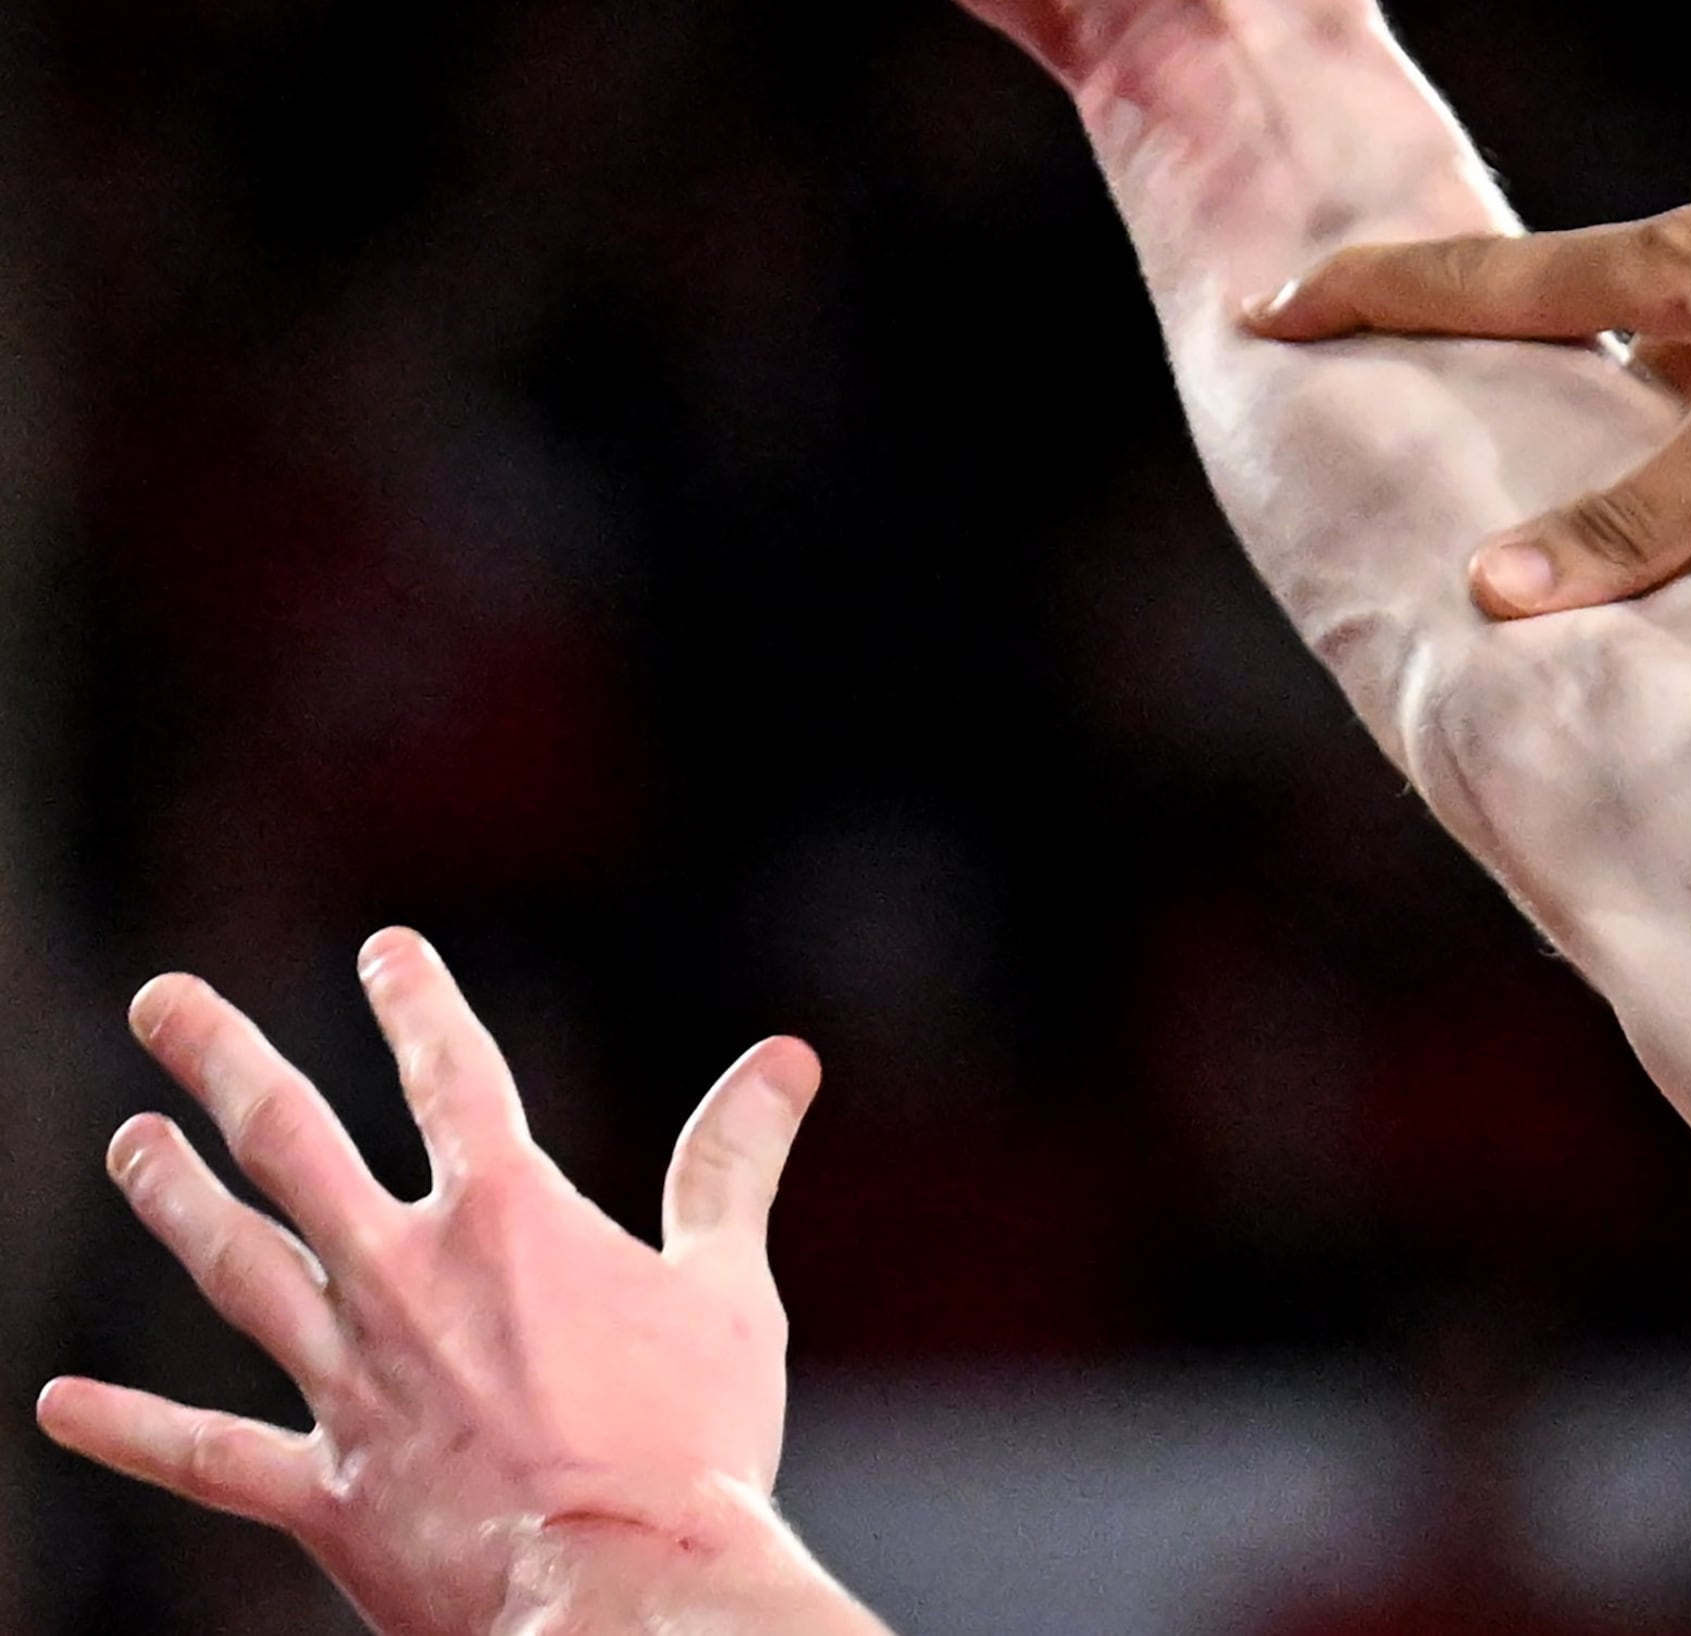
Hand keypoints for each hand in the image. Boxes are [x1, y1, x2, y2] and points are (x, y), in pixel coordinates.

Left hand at [35, 930, 828, 1635]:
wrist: (618, 1593)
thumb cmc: (692, 1440)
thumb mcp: (729, 1285)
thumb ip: (733, 1164)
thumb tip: (784, 1057)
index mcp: (508, 1221)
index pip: (449, 1076)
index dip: (414, 1003)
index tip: (381, 952)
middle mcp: (405, 1281)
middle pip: (292, 1144)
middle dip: (222, 1061)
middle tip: (162, 1002)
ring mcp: (350, 1384)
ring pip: (235, 1269)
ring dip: (175, 1198)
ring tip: (129, 1144)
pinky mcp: (322, 1489)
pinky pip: (205, 1453)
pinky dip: (130, 1431)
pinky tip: (58, 1406)